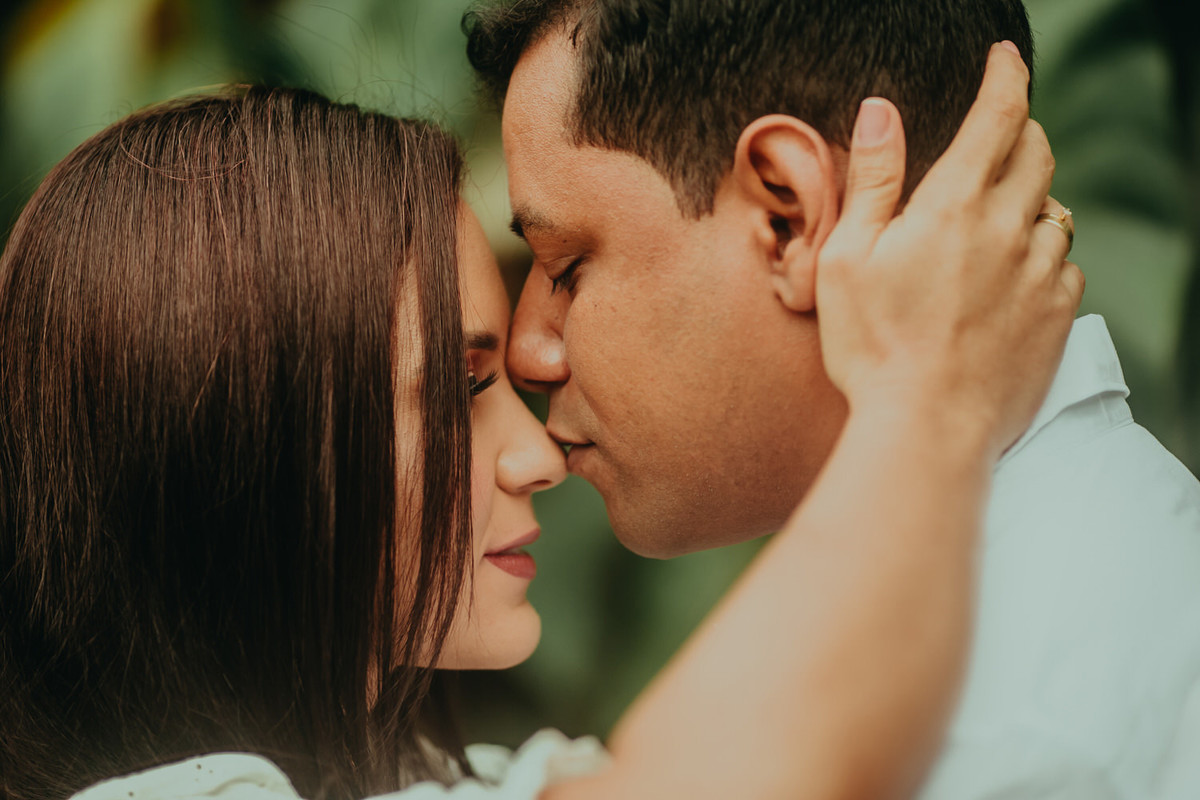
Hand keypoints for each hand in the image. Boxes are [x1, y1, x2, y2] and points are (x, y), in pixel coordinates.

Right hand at [811, 42, 1083, 459]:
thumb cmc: (872, 346)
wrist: (926, 427)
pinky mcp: (1058, 315)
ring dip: (1030, 198)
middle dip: (1021, 131)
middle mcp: (1010, 230)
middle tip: (996, 136)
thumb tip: (881, 111)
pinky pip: (1065, 264)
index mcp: (954, 208)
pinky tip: (1012, 277)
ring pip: (1054, 209)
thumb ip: (871, 179)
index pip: (998, 117)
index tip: (1006, 59)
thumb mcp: (845, 257)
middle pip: (1038, 152)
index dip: (1006, 77)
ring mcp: (1041, 273)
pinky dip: (1044, 255)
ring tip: (995, 221)